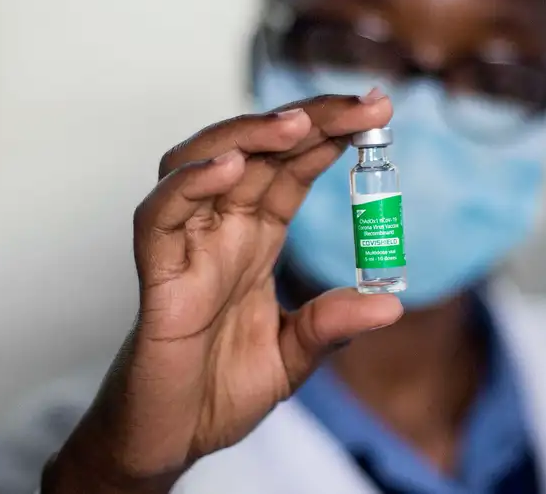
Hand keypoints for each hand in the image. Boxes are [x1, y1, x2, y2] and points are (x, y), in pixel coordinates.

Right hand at [46, 91, 402, 492]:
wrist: (168, 440)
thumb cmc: (217, 391)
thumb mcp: (293, 358)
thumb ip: (331, 326)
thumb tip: (390, 306)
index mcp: (255, 239)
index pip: (292, 168)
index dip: (330, 134)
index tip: (378, 110)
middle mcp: (220, 230)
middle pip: (257, 151)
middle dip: (308, 120)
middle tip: (363, 104)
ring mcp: (185, 247)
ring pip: (201, 164)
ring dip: (248, 135)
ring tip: (299, 123)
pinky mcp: (155, 277)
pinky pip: (160, 217)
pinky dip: (189, 185)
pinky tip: (230, 168)